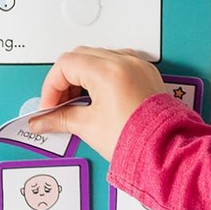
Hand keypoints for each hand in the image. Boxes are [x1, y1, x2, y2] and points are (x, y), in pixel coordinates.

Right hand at [29, 46, 164, 160]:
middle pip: (80, 57)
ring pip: (98, 58)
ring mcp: (138, 66)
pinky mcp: (146, 74)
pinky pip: (118, 64)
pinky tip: (98, 97)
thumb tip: (43, 120)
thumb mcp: (89, 127)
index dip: (51, 87)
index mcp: (108, 70)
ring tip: (78, 103)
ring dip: (83, 76)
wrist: (167, 152)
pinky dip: (102, 76)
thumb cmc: (137, 141)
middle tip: (59, 105)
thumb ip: (61, 118)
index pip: (65, 65)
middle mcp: (125, 62)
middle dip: (64, 80)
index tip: (49, 107)